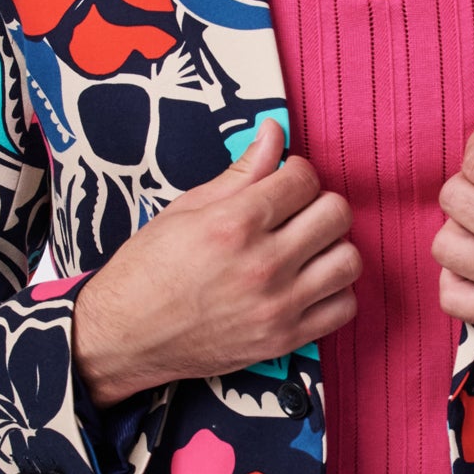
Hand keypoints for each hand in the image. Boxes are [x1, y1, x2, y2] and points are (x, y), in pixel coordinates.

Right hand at [72, 121, 360, 405]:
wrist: (125, 336)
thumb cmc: (147, 270)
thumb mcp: (185, 209)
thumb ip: (240, 173)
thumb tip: (273, 134)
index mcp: (234, 224)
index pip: (304, 179)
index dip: (296, 172)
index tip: (284, 182)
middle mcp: (262, 265)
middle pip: (335, 214)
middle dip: (319, 203)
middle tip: (298, 212)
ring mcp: (277, 306)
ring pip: (348, 260)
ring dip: (333, 247)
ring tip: (308, 248)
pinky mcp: (283, 340)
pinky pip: (343, 309)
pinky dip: (335, 292)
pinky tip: (311, 283)